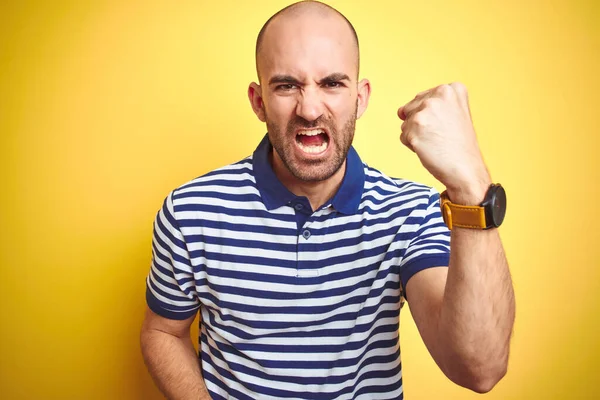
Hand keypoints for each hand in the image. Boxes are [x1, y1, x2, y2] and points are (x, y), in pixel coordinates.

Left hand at [398, 82, 490, 203]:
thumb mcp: (456, 113)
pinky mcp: (414, 128)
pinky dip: (412, 145)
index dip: (432, 117)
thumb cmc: (460, 145)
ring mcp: (425, 111)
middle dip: (422, 124)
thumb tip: (399, 111)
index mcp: (452, 89)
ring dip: (416, 134)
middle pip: (412, 108)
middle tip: (441, 135)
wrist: (465, 169)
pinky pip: (403, 136)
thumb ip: (433, 104)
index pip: (423, 98)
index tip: (448, 125)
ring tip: (436, 142)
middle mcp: (438, 95)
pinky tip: (429, 149)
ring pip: (406, 122)